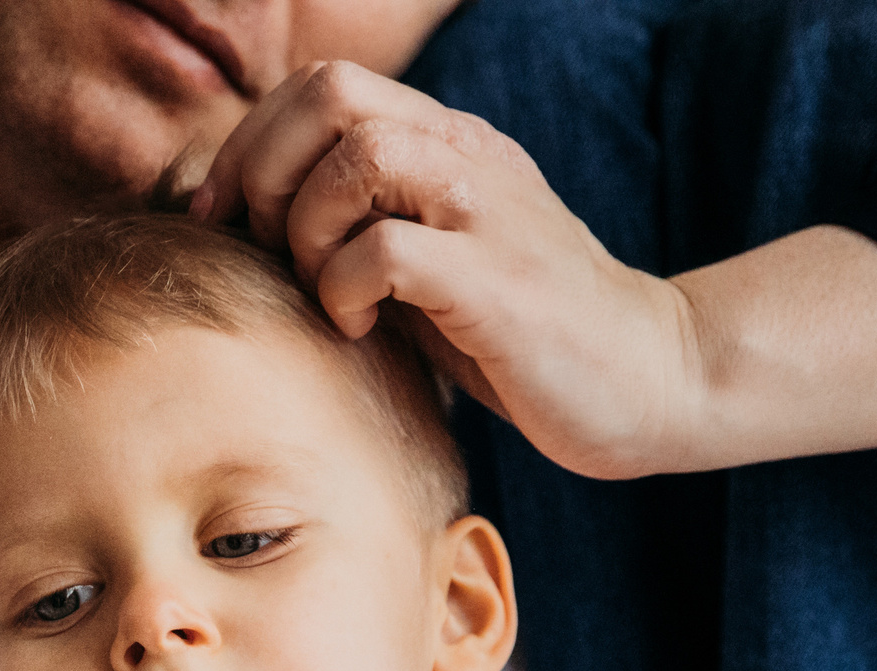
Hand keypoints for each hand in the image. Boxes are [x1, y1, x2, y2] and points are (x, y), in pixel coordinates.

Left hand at [190, 61, 700, 480]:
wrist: (649, 380)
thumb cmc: (520, 338)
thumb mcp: (426, 267)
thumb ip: (359, 229)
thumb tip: (251, 229)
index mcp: (447, 143)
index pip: (323, 85)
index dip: (252, 142)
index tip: (226, 218)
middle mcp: (466, 155)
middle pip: (332, 93)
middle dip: (265, 171)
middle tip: (268, 250)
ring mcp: (484, 210)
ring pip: (358, 153)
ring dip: (306, 228)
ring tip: (324, 290)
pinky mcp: (494, 278)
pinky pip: (383, 248)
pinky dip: (343, 289)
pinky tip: (359, 328)